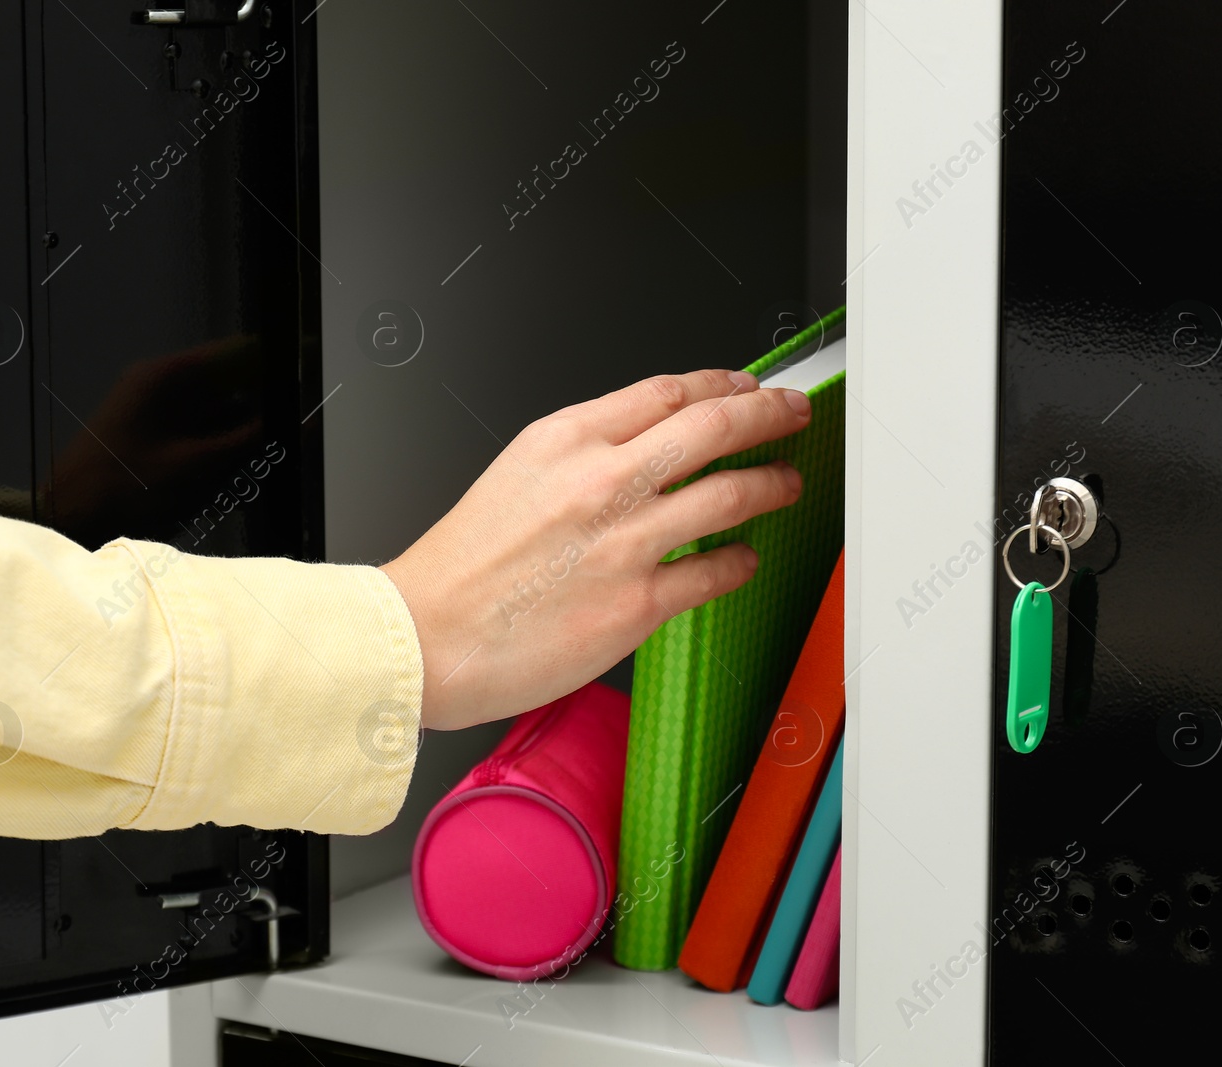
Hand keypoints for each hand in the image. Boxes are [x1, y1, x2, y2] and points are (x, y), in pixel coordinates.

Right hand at [380, 369, 811, 731]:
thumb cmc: (464, 566)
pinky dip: (740, 560)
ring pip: (732, 493)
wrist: (428, 635)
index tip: (745, 389)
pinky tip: (744, 558)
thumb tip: (649, 444)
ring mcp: (626, 541)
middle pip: (715, 426)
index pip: (668, 392)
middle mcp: (603, 480)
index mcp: (568, 438)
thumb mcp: (518, 472)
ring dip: (773, 483)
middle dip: (771, 414)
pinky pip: (716, 570)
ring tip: (786, 483)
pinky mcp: (639, 603)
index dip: (722, 385)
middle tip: (793, 414)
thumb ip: (584, 452)